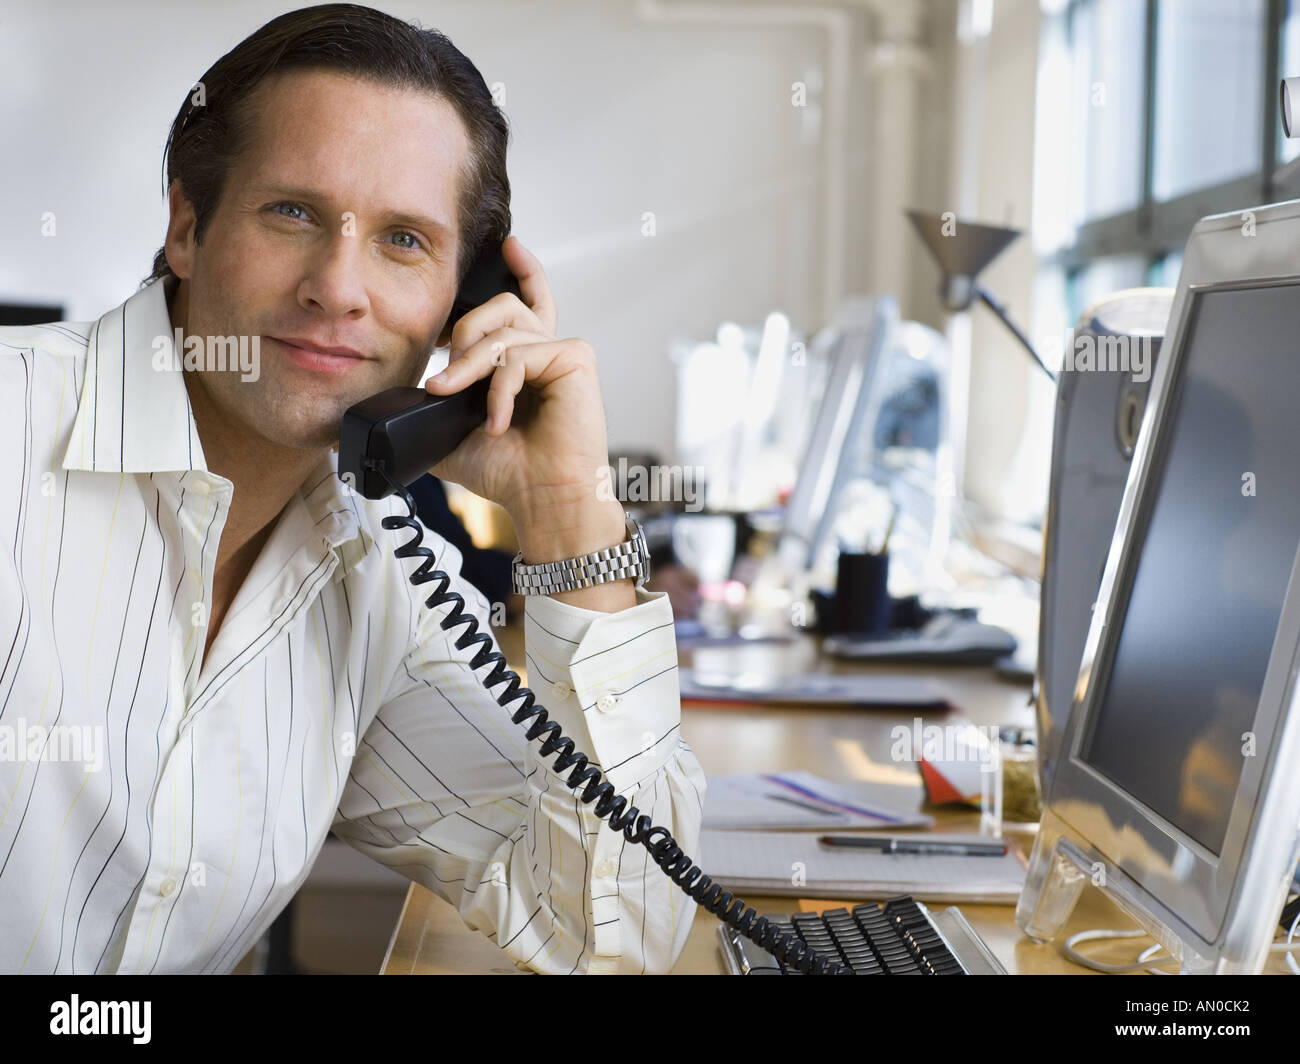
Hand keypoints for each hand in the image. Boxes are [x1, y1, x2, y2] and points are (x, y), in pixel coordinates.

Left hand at [425, 237, 631, 608]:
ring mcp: (564, 353)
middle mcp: (549, 350)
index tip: (507, 246)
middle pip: (499, 306)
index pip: (527, 300)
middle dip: (462, 337)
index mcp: (529, 361)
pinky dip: (500, 388)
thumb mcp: (453, 432)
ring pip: (503, 330)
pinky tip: (497, 422)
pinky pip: (521, 353)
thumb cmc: (509, 473)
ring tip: (455, 398)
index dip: (521, 269)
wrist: (542, 500)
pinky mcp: (576, 360)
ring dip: (469, 366)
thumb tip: (389, 401)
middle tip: (443, 381)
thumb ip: (433, 406)